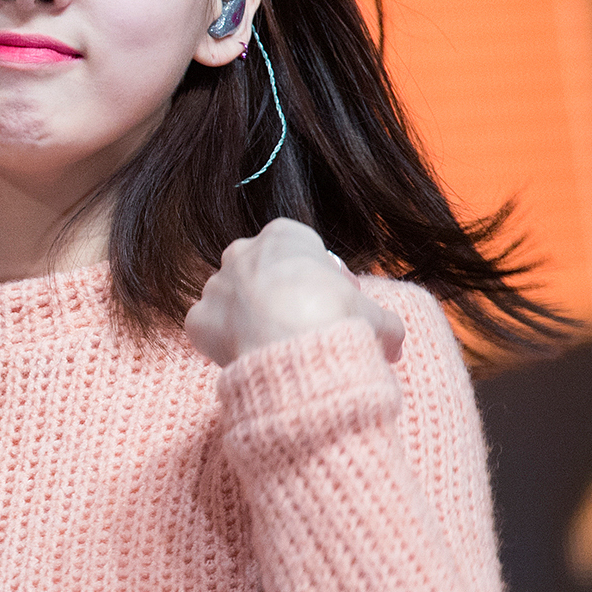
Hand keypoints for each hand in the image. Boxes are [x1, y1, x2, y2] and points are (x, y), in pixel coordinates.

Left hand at [185, 218, 404, 366]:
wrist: (292, 346)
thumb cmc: (334, 316)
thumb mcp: (374, 315)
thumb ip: (384, 323)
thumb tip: (394, 343)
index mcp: (283, 236)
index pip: (301, 250)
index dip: (320, 278)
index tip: (334, 303)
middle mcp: (242, 252)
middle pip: (261, 270)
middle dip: (280, 294)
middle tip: (303, 325)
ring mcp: (216, 285)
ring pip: (232, 298)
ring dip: (249, 317)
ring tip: (274, 346)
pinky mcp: (197, 318)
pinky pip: (209, 328)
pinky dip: (223, 342)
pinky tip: (246, 356)